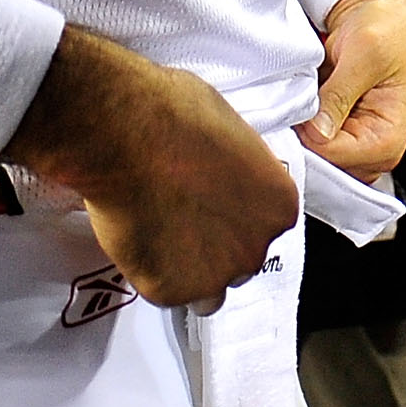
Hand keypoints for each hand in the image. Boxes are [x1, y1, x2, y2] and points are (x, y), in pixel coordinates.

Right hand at [21, 37, 299, 310]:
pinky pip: (164, 292)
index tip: (214, 204)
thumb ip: (238, 167)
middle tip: (185, 220)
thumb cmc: (177, 114)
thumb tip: (222, 171)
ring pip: (208, 292)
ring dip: (192, 273)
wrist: (127, 133)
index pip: (266, 225)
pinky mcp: (169, 291)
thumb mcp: (230, 129)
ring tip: (162, 240)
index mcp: (278, 205)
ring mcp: (214, 275)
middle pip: (242, 260)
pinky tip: (139, 240)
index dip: (238, 216)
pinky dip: (152, 274)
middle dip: (217, 247)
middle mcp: (256, 246)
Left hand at [304, 0, 405, 178]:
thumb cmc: (393, 25)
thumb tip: (315, 133)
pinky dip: (298, 114)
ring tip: (303, 87)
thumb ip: (339, 96)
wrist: (394, 6)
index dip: (303, 134)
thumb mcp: (365, 53)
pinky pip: (307, 133)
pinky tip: (301, 91)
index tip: (290, 105)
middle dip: (299, 131)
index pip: (330, 158)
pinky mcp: (338, 126)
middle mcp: (372, 149)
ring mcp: (354, 140)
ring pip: (309, 149)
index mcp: (387, 141)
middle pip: (319, 161)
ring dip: (297, 121)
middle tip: (294, 94)